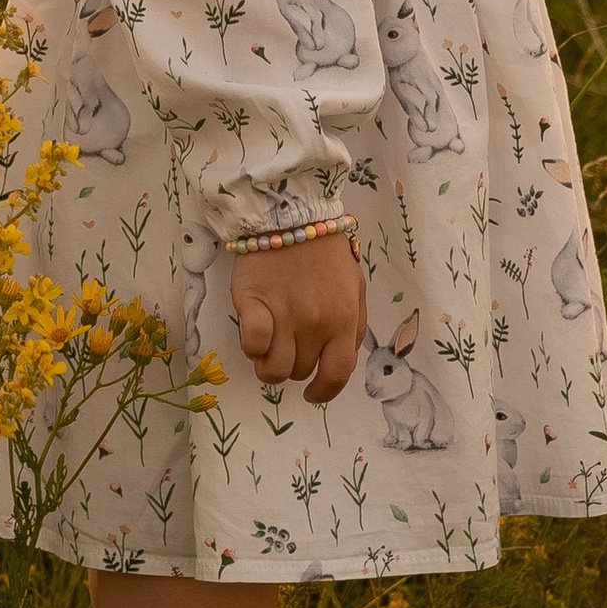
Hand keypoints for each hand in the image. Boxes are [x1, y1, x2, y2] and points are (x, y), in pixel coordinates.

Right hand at [229, 234, 366, 405]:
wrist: (290, 214)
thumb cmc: (325, 253)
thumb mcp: (354, 288)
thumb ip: (354, 326)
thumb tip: (342, 358)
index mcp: (344, 320)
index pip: (337, 375)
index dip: (323, 392)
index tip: (313, 393)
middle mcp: (316, 323)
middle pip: (300, 371)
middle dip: (294, 366)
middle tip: (289, 346)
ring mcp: (284, 315)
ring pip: (273, 368)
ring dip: (269, 364)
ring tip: (269, 346)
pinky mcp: (253, 303)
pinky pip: (252, 345)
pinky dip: (252, 348)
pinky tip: (254, 337)